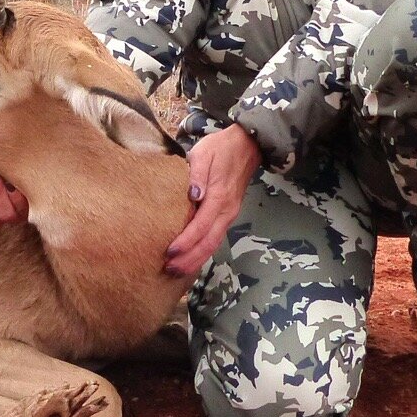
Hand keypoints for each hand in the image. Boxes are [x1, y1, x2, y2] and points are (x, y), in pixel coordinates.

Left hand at [164, 124, 260, 278]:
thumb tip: (193, 195)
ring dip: (196, 260)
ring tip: (177, 270)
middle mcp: (226, 211)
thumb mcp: (204, 153)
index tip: (169, 253)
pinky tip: (191, 259)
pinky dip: (204, 252)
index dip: (185, 242)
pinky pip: (216, 238)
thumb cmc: (221, 148)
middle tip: (169, 270)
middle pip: (208, 243)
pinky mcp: (228, 214)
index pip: (200, 226)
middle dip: (190, 259)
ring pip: (213, 244)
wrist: (246, 145)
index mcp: (219, 197)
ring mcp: (229, 214)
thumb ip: (197, 175)